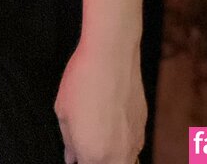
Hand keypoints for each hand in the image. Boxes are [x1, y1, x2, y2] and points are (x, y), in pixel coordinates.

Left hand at [55, 40, 146, 163]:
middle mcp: (118, 154)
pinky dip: (124, 143)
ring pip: (126, 162)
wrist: (111, 53)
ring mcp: (134, 141)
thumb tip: (72, 155)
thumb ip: (69, 141)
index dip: (81, 161)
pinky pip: (134, 145)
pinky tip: (113, 125)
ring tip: (101, 138)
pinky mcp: (143, 125)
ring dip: (114, 156)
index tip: (78, 155)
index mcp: (94, 155)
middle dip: (98, 160)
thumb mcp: (63, 111)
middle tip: (88, 148)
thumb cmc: (84, 79)